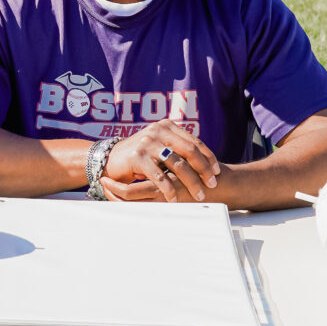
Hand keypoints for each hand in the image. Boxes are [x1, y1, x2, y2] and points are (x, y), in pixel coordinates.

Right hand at [101, 118, 221, 203]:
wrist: (110, 157)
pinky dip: (169, 189)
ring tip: (198, 195)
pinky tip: (175, 199)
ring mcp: (147, 143)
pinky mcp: (137, 157)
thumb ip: (176, 146)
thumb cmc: (139, 154)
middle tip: (211, 184)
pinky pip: (159, 176)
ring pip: (177, 164)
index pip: (194, 142)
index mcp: (167, 126)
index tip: (216, 171)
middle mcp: (158, 131)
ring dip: (190, 182)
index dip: (207, 157)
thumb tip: (202, 159)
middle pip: (189, 151)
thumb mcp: (159, 144)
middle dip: (203, 170)